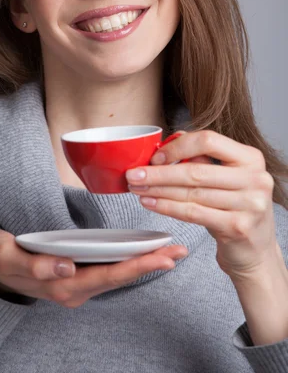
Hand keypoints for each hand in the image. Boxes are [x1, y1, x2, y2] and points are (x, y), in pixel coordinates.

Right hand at [0, 229, 187, 306]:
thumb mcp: (7, 257)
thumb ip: (35, 265)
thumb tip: (66, 267)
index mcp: (60, 286)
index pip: (106, 277)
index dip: (136, 266)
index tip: (161, 257)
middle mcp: (72, 290)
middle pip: (118, 277)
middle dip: (150, 265)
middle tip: (178, 252)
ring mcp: (74, 285)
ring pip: (115, 275)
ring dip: (143, 263)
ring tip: (169, 251)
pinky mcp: (73, 275)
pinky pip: (106, 270)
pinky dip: (126, 261)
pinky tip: (140, 254)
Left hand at [126, 130, 278, 281]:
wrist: (255, 249)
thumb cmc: (235, 207)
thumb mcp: (226, 177)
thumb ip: (203, 158)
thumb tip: (170, 140)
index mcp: (251, 158)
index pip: (208, 141)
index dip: (177, 147)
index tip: (155, 157)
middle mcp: (255, 178)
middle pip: (196, 171)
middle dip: (159, 173)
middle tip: (133, 174)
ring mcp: (250, 204)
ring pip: (191, 194)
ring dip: (158, 191)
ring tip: (137, 189)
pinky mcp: (238, 226)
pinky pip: (193, 213)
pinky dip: (167, 207)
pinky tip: (150, 203)